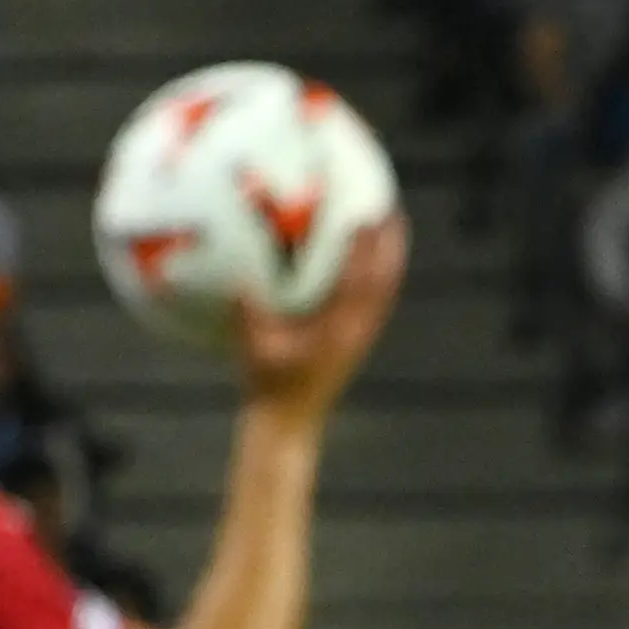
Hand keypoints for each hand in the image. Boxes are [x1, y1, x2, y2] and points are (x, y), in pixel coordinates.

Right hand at [233, 211, 408, 421]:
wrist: (290, 422)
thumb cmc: (268, 387)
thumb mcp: (254, 349)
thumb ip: (247, 315)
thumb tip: (237, 279)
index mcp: (339, 331)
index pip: (359, 284)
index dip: (365, 251)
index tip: (366, 216)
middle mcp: (358, 331)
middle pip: (385, 281)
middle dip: (391, 245)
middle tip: (392, 205)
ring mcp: (361, 336)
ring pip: (385, 290)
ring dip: (390, 256)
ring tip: (390, 221)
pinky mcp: (356, 339)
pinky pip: (374, 300)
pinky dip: (375, 273)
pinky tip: (367, 253)